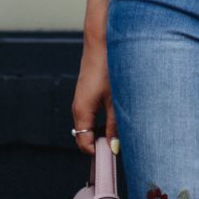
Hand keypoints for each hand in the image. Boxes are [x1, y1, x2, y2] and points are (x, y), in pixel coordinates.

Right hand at [72, 41, 117, 156]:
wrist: (101, 43)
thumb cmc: (108, 69)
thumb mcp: (115, 101)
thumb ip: (114, 125)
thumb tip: (115, 147)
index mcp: (81, 111)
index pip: (84, 143)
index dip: (98, 152)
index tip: (114, 155)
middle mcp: (78, 107)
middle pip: (85, 136)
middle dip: (100, 142)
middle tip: (119, 142)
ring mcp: (81, 100)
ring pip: (89, 125)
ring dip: (102, 130)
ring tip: (120, 127)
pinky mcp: (87, 94)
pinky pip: (91, 114)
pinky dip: (101, 119)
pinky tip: (116, 113)